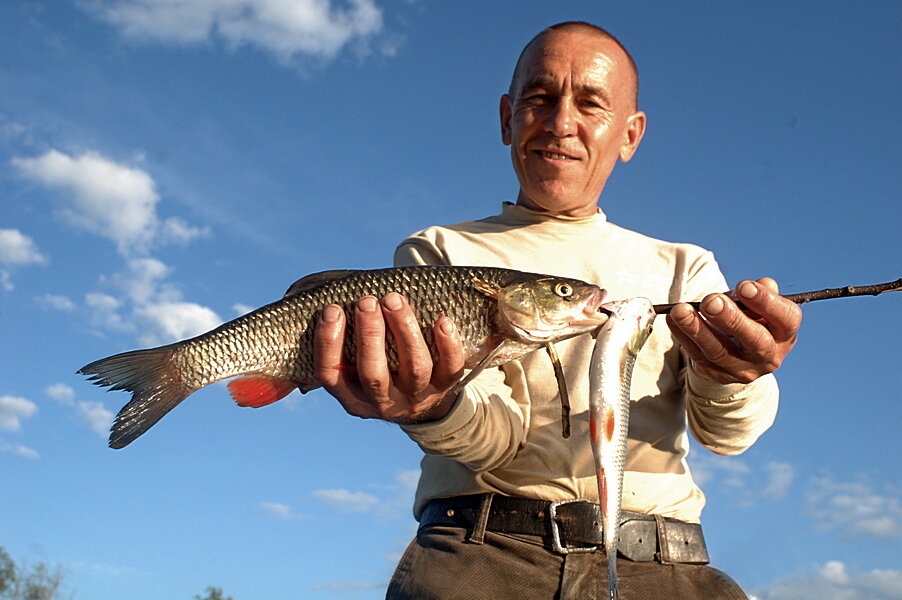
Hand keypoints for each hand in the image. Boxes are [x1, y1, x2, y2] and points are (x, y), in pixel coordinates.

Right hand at [313, 292, 465, 422]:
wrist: (419, 399)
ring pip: (414, 368)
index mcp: (352, 396)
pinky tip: (442, 321)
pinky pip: (450, 369)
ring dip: (404, 331)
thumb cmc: (379, 366)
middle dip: (369, 334)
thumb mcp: (354, 366)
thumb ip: (342, 339)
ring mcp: (415, 397)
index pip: (331, 375)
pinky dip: (448, 345)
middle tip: (366, 302)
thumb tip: (329, 298)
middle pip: (373, 373)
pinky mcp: (444, 388)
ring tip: (394, 301)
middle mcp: (382, 402)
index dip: (328, 343)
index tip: (331, 310)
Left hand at [666, 278, 802, 384]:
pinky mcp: (716, 374)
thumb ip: (761, 292)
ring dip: (697, 328)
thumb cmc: (750, 318)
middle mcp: (768, 356)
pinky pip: (697, 355)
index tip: (744, 286)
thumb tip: (759, 284)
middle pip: (754, 340)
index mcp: (784, 333)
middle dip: (731, 319)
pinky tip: (673, 319)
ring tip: (680, 310)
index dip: (766, 302)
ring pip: (719, 351)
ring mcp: (742, 369)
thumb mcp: (760, 304)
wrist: (737, 352)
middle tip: (711, 301)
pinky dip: (683, 335)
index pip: (785, 319)